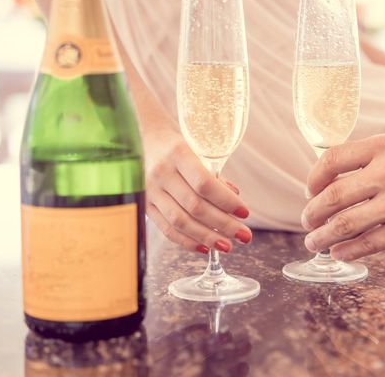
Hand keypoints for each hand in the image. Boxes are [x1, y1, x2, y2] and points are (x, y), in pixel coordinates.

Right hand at [144, 128, 251, 253]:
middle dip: (224, 224)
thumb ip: (214, 173)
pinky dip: (186, 241)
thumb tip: (235, 197)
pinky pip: (166, 228)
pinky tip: (204, 247)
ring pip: (180, 221)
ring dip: (207, 237)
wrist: (139, 137)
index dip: (227, 202)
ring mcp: (148, 190)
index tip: (245, 213)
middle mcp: (161, 173)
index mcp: (177, 153)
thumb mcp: (196, 148)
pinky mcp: (143, 204)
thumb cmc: (175, 143)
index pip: (205, 184)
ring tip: (227, 245)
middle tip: (244, 236)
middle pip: (195, 206)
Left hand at [301, 134, 384, 260]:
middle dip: (312, 212)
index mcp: (383, 148)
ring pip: (345, 224)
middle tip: (307, 221)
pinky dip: (346, 251)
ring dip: (322, 236)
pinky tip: (338, 253)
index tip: (310, 190)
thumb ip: (370, 158)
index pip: (332, 159)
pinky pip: (367, 244)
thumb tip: (333, 177)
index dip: (314, 178)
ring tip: (313, 242)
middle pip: (333, 195)